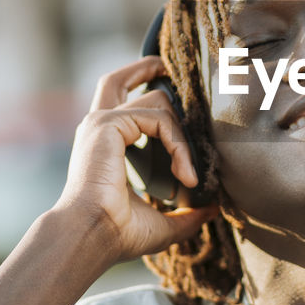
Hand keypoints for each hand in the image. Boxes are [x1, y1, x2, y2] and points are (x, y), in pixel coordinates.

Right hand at [55, 57, 217, 261]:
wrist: (92, 236)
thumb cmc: (117, 233)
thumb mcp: (160, 222)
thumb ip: (185, 214)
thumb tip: (212, 210)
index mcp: (103, 145)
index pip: (119, 107)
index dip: (145, 97)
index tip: (173, 103)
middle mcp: (98, 127)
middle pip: (118, 80)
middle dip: (146, 68)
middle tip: (170, 70)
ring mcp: (102, 122)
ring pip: (156, 102)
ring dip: (182, 136)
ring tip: (189, 174)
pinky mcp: (109, 124)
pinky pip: (159, 119)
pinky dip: (178, 144)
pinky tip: (184, 174)